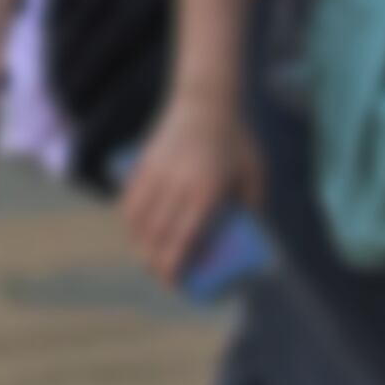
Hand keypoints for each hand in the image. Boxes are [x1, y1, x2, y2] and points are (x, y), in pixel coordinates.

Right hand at [116, 86, 258, 290]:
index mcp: (206, 191)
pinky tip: (136, 231)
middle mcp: (177, 186)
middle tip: (162, 278)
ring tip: (147, 260)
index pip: (182, 239)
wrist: (206, 100)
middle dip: (155, 263)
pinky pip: (130, 200)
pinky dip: (130, 221)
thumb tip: (249, 230)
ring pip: (138, 220)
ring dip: (139, 245)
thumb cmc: (236, 139)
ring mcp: (157, 174)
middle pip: (157, 236)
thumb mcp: (254, 172)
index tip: (174, 283)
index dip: (174, 265)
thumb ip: (252, 203)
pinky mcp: (144, 164)